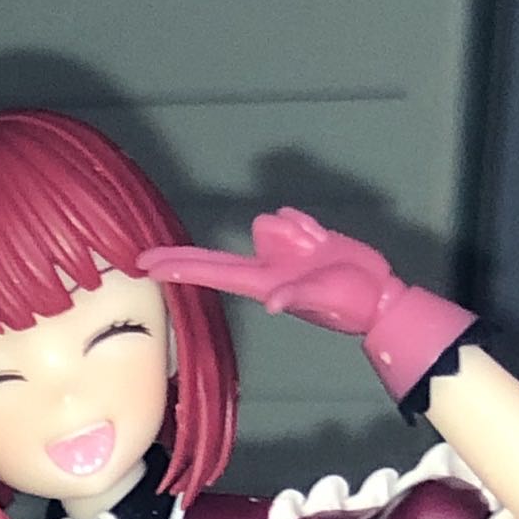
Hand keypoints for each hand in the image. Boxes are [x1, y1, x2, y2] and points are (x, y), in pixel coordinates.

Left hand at [138, 207, 401, 332]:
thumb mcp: (322, 298)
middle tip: (144, 258)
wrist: (375, 294)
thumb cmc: (347, 303)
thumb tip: (274, 302)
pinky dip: (307, 224)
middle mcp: (263, 268)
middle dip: (182, 256)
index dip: (179, 269)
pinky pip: (290, 216)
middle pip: (214, 257)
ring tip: (317, 250)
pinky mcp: (298, 239)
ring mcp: (279, 253)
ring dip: (294, 230)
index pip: (210, 273)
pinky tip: (322, 242)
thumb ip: (297, 297)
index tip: (147, 269)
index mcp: (260, 283)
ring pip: (269, 221)